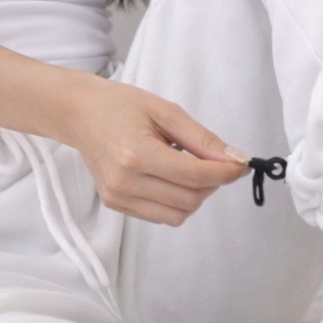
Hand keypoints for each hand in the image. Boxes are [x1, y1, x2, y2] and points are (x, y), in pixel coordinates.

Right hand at [65, 74, 251, 224]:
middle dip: (212, 183)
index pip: (196, 176)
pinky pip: (161, 216)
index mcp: (137, 154)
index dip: (226, 172)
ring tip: (187, 169)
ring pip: (178, 215)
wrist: (80, 114)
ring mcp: (119, 197)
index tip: (242, 164)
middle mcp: (126, 182)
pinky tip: (168, 177)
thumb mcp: (166, 111)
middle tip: (213, 162)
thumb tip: (235, 158)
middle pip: (191, 200)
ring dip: (195, 196)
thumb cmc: (120, 106)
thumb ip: (202, 139)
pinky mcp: (116, 205)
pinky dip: (176, 202)